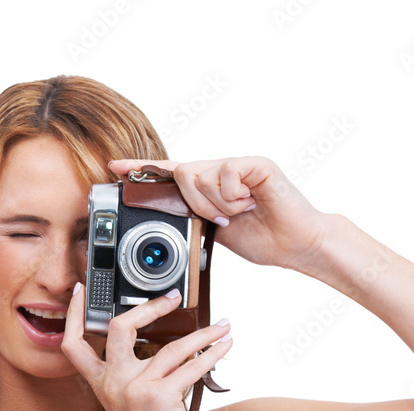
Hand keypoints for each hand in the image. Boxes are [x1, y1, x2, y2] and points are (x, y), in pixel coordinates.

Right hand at [60, 282, 232, 410]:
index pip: (75, 344)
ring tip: (222, 328)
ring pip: (172, 347)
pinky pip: (191, 367)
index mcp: (101, 383)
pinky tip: (224, 348)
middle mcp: (114, 383)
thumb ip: (135, 374)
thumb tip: (165, 344)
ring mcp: (136, 389)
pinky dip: (213, 354)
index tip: (79, 289)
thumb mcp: (129, 402)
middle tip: (174, 297)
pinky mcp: (160, 397)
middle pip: (120, 328)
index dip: (72, 313)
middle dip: (150, 306)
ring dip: (203, 334)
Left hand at [108, 156, 329, 271]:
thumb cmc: (265, 239)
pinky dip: (233, 196)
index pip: (170, 171)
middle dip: (194, 204)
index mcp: (210, 186)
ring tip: (240, 214)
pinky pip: (225, 173)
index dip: (142, 169)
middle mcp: (222, 170)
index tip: (114, 168)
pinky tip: (251, 204)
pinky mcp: (256, 163)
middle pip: (183, 173)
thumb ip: (194, 219)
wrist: (298, 244)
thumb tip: (171, 219)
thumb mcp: (217, 233)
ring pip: (201, 175)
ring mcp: (239, 164)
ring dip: (216, 204)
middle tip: (218, 221)